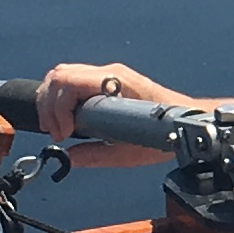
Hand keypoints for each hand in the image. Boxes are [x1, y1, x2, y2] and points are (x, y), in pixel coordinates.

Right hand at [35, 62, 193, 166]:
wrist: (185, 121)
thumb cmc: (165, 133)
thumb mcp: (128, 152)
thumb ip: (96, 156)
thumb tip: (69, 159)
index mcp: (116, 83)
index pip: (70, 82)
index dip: (58, 109)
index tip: (63, 134)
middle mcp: (109, 73)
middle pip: (60, 75)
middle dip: (49, 105)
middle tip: (55, 133)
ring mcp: (107, 75)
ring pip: (62, 75)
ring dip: (51, 101)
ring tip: (56, 128)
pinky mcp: (105, 81)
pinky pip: (72, 80)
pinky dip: (59, 98)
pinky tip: (63, 118)